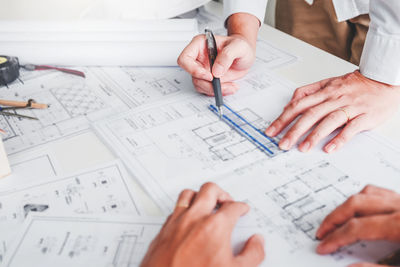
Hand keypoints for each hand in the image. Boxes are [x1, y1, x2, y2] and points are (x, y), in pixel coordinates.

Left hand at [140, 182, 264, 266]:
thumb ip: (251, 255)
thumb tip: (256, 243)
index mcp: (214, 226)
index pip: (233, 207)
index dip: (241, 207)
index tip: (242, 210)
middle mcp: (194, 219)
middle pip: (210, 190)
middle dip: (222, 193)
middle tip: (227, 201)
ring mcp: (177, 222)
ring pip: (189, 194)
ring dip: (201, 196)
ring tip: (207, 203)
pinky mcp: (163, 229)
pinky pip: (175, 208)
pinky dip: (185, 208)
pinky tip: (188, 217)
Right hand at [177, 34, 255, 95]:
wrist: (245, 55)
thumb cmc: (240, 46)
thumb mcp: (238, 47)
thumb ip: (227, 56)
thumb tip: (216, 71)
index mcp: (200, 45)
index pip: (185, 58)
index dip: (194, 69)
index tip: (209, 75)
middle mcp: (198, 58)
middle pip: (192, 75)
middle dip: (207, 83)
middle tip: (221, 84)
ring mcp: (202, 69)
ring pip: (199, 85)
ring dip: (214, 89)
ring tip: (230, 86)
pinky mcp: (208, 79)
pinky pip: (207, 89)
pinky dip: (218, 92)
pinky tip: (229, 87)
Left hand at [265, 71, 399, 152]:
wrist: (384, 78)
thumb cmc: (356, 84)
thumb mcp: (329, 83)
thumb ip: (309, 92)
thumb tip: (291, 102)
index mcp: (324, 91)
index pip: (299, 105)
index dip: (283, 118)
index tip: (272, 130)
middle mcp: (335, 98)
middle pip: (310, 114)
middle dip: (294, 130)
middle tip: (282, 143)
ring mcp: (350, 107)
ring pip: (329, 120)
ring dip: (314, 135)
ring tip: (302, 148)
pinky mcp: (365, 116)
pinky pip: (351, 128)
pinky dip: (340, 138)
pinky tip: (329, 148)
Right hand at [316, 185, 399, 265]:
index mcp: (399, 225)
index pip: (357, 228)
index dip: (336, 238)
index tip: (324, 246)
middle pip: (356, 204)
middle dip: (334, 219)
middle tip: (322, 232)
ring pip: (367, 193)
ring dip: (347, 207)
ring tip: (337, 221)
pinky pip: (380, 192)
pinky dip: (365, 198)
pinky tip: (361, 210)